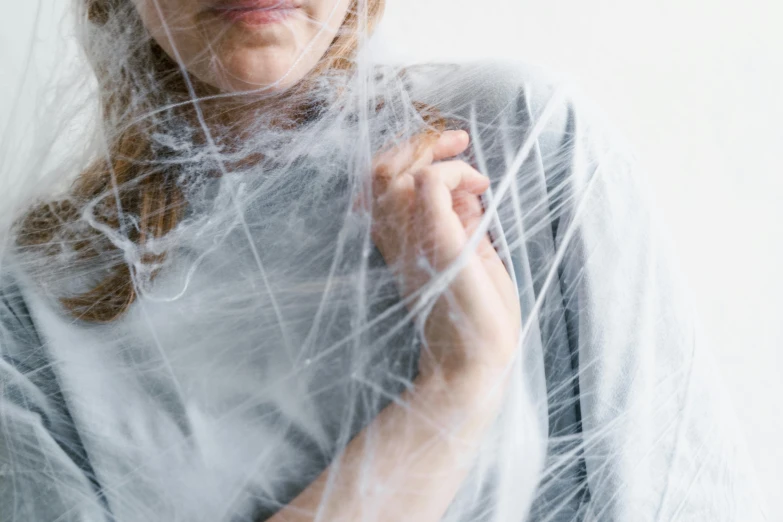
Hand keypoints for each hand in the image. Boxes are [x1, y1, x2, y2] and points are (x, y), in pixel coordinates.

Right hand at [369, 130, 521, 381]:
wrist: (477, 360)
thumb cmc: (477, 313)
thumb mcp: (467, 253)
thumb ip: (459, 219)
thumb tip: (464, 184)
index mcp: (399, 240)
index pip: (381, 181)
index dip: (410, 152)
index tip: (453, 147)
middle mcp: (395, 238)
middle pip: (377, 170)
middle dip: (416, 141)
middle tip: (457, 139)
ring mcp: (410, 240)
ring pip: (388, 173)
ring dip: (431, 153)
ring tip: (466, 161)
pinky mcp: (435, 243)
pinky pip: (426, 184)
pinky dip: (452, 172)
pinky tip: (477, 187)